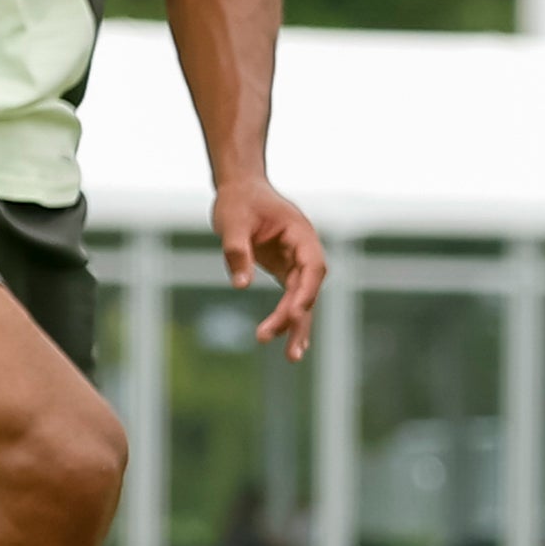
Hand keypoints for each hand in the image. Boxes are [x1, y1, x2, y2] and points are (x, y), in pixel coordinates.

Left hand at [215, 173, 327, 357]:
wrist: (240, 189)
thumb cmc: (238, 200)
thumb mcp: (231, 221)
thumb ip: (237, 251)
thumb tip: (241, 286)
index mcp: (300, 232)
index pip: (313, 266)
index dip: (307, 290)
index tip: (294, 312)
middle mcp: (304, 249)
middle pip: (309, 288)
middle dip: (300, 318)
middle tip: (290, 350)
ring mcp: (296, 261)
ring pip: (303, 298)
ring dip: (297, 325)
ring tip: (293, 357)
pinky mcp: (284, 270)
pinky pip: (292, 298)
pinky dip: (289, 318)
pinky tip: (287, 340)